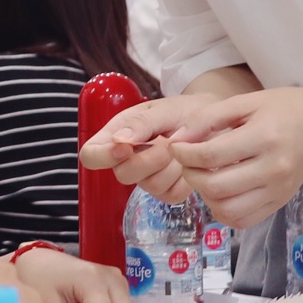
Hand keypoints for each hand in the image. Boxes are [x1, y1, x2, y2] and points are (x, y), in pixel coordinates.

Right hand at [78, 94, 214, 202]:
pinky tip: (187, 161)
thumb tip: (118, 140)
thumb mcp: (163, 108)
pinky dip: (184, 177)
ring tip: (181, 146)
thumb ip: (141, 122)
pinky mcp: (166, 192)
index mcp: (116, 135)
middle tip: (168, 140)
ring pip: (150, 185)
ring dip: (171, 165)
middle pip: (122, 174)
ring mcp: (146, 179)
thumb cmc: (183, 112)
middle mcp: (126, 161)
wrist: (212, 124)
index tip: (126, 147)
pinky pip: (171, 193)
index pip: (90, 155)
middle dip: (150, 158)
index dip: (104, 156)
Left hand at [165, 89, 302, 227]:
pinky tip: (221, 192)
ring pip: (227, 209)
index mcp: (263, 137)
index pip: (210, 156)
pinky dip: (223, 211)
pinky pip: (243, 220)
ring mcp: (278, 190)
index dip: (183, 153)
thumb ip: (208, 118)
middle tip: (188, 161)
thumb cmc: (284, 108)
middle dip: (191, 174)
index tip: (176, 146)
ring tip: (205, 177)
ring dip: (205, 196)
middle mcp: (272, 168)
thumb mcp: (246, 102)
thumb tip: (178, 139)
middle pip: (215, 186)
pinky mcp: (280, 202)